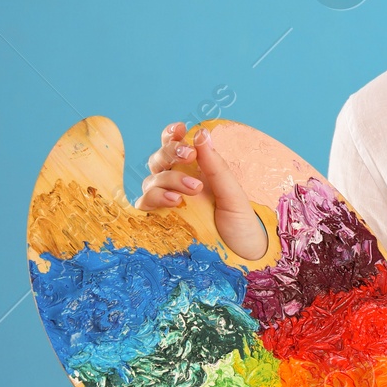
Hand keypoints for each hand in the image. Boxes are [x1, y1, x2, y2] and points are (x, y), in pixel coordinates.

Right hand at [135, 122, 269, 260]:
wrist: (242, 256)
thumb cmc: (239, 223)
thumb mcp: (232, 193)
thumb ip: (216, 166)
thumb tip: (202, 133)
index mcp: (193, 171)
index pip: (174, 146)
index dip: (171, 135)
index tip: (180, 129)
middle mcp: (175, 184)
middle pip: (158, 159)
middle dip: (171, 152)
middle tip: (190, 155)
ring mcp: (165, 203)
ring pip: (151, 180)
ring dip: (169, 179)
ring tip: (192, 189)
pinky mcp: (159, 222)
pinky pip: (145, 205)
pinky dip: (154, 199)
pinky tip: (173, 202)